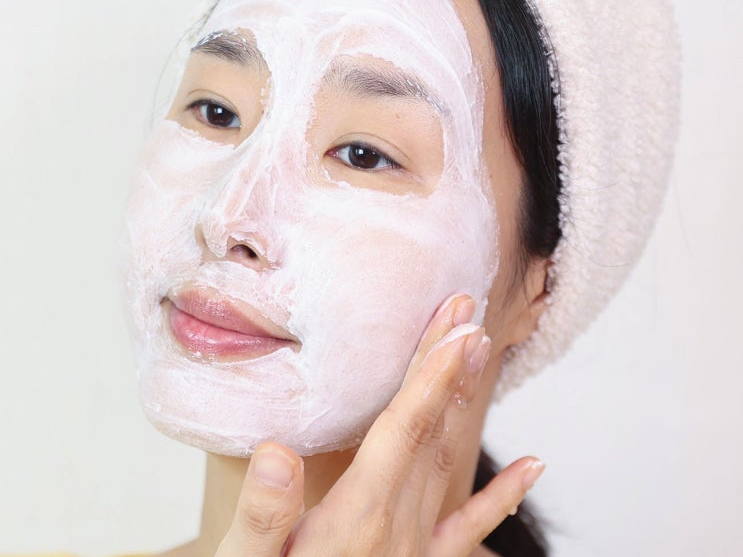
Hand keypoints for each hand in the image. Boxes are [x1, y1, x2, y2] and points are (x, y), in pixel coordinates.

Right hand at [216, 295, 544, 556]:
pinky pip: (468, 529)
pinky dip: (502, 497)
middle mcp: (396, 527)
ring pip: (449, 463)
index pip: (403, 430)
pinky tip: (533, 468)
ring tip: (480, 353)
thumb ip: (263, 514)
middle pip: (432, 432)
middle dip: (450, 367)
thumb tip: (277, 451)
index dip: (431, 376)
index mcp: (356, 519)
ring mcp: (414, 548)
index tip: (456, 329)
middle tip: (467, 312)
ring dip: (465, 405)